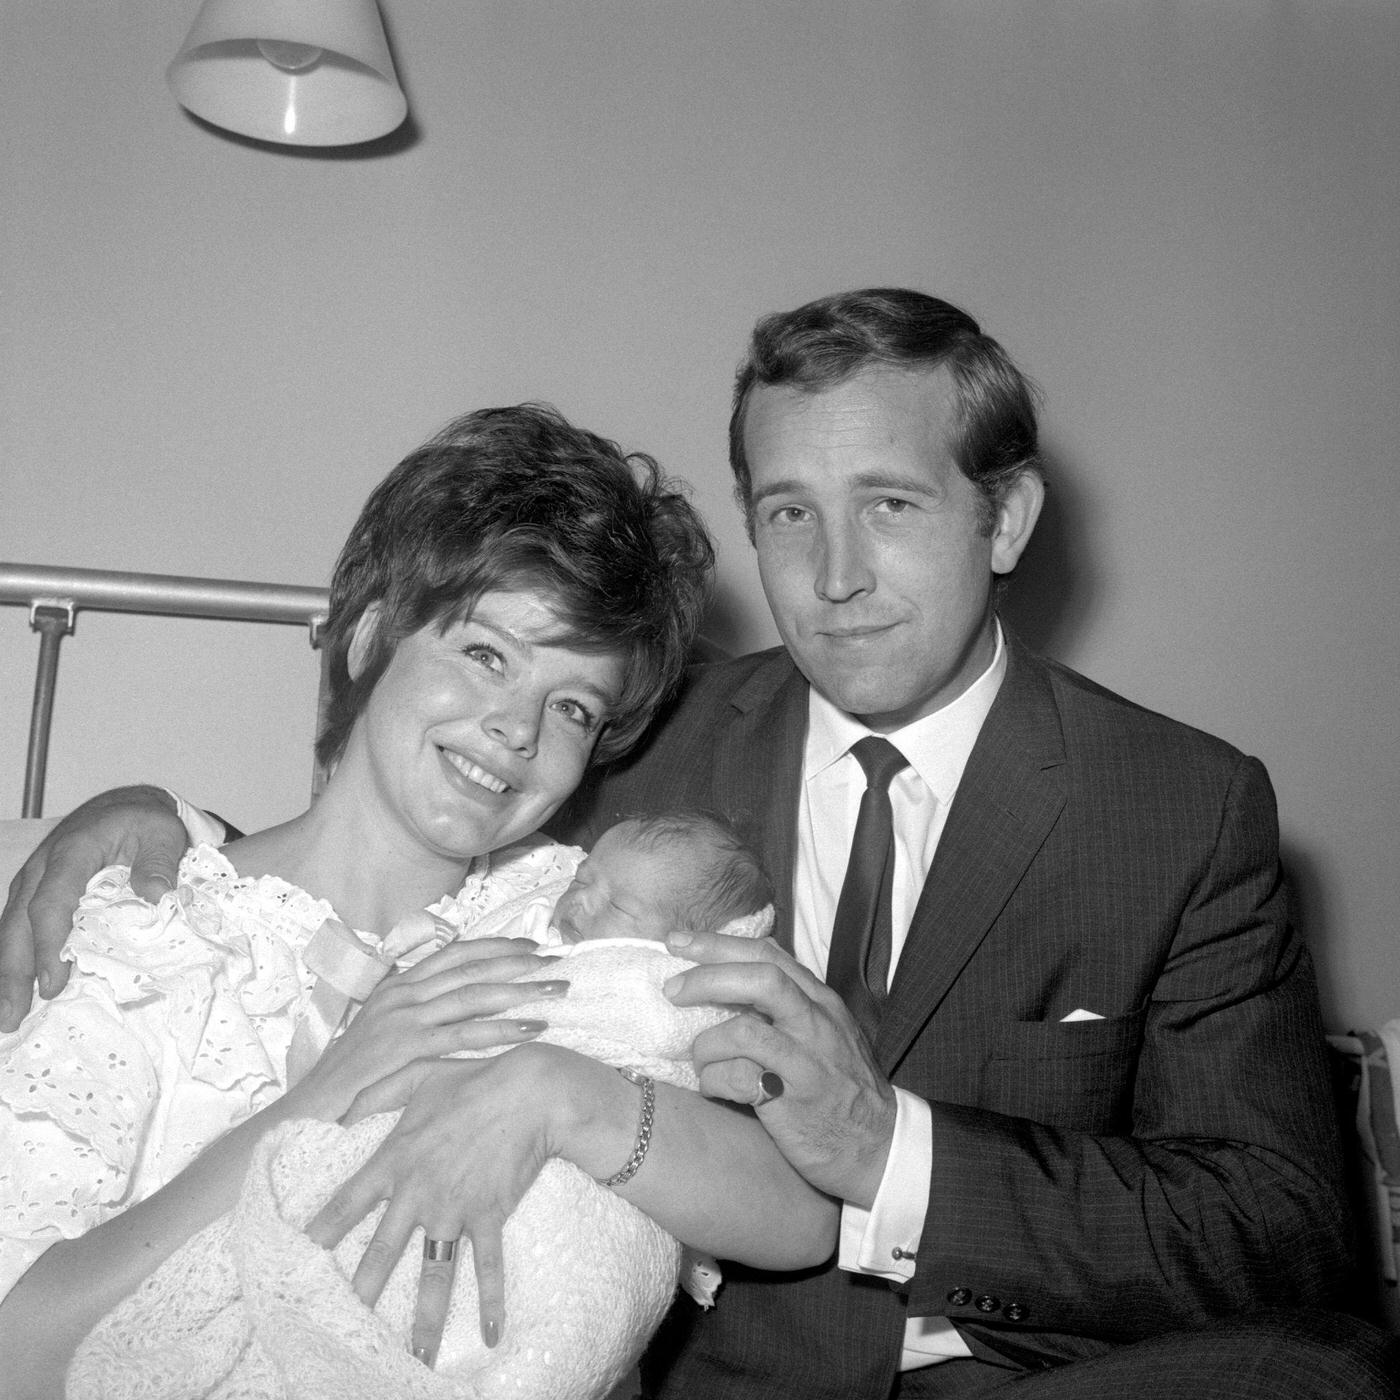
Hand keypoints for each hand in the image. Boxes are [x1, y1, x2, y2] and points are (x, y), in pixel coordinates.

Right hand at [0, 785, 185, 1029]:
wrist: (126, 806)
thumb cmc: (145, 822)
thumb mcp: (162, 834)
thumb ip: (160, 863)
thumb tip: (158, 895)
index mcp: (72, 854)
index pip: (50, 904)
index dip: (48, 946)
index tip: (53, 983)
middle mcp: (42, 869)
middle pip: (17, 924)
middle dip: (13, 973)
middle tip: (14, 1017)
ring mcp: (33, 881)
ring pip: (9, 930)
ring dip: (6, 974)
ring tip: (7, 1017)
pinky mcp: (34, 893)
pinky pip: (17, 929)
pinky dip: (13, 960)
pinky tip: (14, 992)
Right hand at [285, 938, 568, 1122]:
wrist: (304, 1114)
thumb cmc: (348, 1084)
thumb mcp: (382, 1040)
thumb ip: (415, 1020)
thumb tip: (454, 1013)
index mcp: (396, 986)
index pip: (455, 953)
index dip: (497, 945)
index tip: (534, 944)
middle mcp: (400, 994)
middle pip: (472, 967)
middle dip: (519, 962)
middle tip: (560, 962)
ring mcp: (401, 1019)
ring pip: (474, 995)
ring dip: (521, 990)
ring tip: (558, 991)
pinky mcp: (405, 1048)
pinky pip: (464, 1034)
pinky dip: (502, 1030)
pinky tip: (532, 1029)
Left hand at [305, 1043, 569, 1366]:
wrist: (529, 1091)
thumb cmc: (472, 1078)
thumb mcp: (417, 1075)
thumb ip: (374, 1094)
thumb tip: (341, 1113)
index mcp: (395, 1158)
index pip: (346, 1203)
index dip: (320, 1233)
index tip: (297, 1259)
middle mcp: (418, 1192)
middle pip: (381, 1253)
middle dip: (360, 1294)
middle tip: (341, 1327)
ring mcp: (455, 1208)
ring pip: (433, 1273)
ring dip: (426, 1318)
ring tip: (415, 1355)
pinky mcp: (489, 1215)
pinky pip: (488, 1266)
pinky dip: (490, 1301)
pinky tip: (490, 1333)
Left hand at [662, 928, 896, 1207]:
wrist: (878, 1146)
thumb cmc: (839, 1086)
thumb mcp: (824, 1031)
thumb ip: (786, 1004)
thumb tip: (726, 978)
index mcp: (820, 1000)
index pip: (767, 955)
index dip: (717, 944)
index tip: (677, 942)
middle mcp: (816, 1023)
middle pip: (759, 979)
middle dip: (707, 978)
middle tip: (672, 990)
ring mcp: (807, 1061)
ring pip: (744, 1031)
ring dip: (707, 1043)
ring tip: (700, 1059)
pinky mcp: (793, 1101)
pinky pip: (738, 1080)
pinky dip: (713, 1081)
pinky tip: (713, 1087)